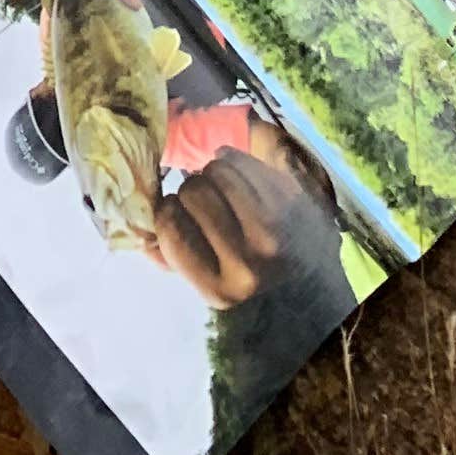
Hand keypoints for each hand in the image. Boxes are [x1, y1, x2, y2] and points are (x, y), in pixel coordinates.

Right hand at [149, 144, 316, 306]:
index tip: (176, 213)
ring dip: (215, 170)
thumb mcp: (211, 289)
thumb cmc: (251, 288)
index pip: (169, 223)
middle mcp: (251, 262)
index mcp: (221, 290)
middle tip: (202, 199)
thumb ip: (172, 260)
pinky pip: (250, 159)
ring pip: (220, 168)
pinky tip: (239, 172)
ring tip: (221, 185)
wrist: (316, 295)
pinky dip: (238, 159)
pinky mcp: (299, 203)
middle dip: (192, 189)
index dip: (168, 210)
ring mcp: (280, 231)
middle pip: (193, 191)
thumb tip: (138, 233)